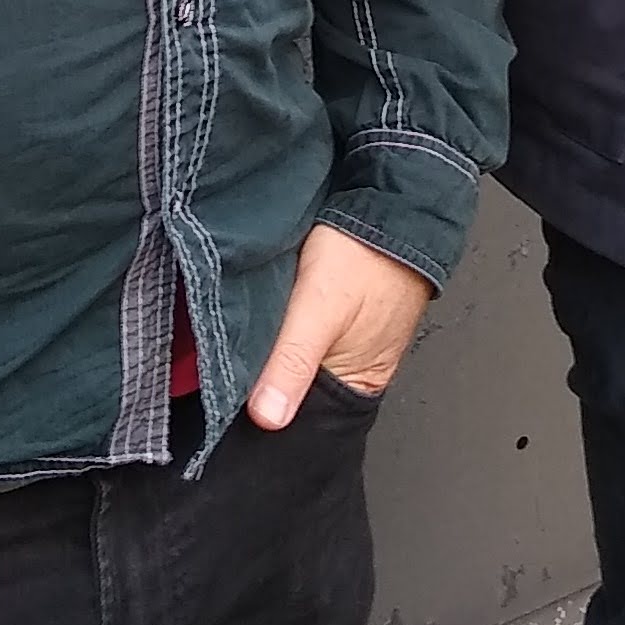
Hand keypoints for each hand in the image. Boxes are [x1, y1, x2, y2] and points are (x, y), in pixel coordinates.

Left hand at [246, 223, 434, 429]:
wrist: (393, 206)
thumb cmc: (366, 257)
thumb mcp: (319, 313)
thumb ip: (293, 363)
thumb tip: (268, 418)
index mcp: (356, 387)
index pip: (298, 415)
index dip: (264, 407)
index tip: (230, 396)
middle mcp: (350, 369)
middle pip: (291, 385)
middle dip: (262, 375)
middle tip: (233, 350)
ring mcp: (341, 339)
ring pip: (289, 356)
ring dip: (268, 346)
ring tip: (243, 328)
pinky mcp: (331, 312)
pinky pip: (295, 329)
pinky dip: (279, 322)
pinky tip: (264, 308)